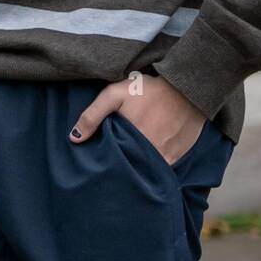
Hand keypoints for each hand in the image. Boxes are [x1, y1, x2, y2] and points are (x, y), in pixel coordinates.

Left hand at [68, 72, 205, 165]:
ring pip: (146, 171)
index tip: (102, 159)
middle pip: (130, 170)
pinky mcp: (178, 159)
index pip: (114, 165)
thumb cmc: (149, 90)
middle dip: (122, 167)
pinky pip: (162, 169)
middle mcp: (151, 159)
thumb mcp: (116, 94)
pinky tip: (148, 154)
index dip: (107, 163)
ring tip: (131, 156)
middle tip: (116, 157)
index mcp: (133, 145)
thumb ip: (93, 115)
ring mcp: (166, 161)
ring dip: (138, 167)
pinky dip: (154, 165)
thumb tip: (74, 138)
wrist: (186, 88)